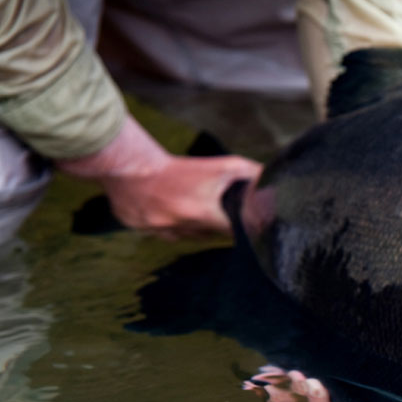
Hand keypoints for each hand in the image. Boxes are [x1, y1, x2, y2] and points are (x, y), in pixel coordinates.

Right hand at [57, 115, 260, 236]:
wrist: (129, 164)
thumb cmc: (179, 166)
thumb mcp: (221, 166)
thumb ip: (249, 173)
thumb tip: (273, 180)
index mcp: (202, 213)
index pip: (232, 233)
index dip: (240, 230)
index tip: (245, 227)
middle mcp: (180, 227)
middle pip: (209, 236)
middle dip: (215, 227)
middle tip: (218, 214)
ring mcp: (158, 231)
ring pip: (186, 237)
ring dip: (193, 227)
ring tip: (193, 209)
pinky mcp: (140, 230)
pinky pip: (162, 234)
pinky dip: (170, 225)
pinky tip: (170, 210)